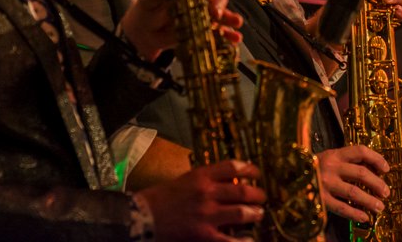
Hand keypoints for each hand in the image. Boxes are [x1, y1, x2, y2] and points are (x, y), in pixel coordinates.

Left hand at [120, 0, 243, 59]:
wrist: (146, 33)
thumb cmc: (148, 10)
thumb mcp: (147, 2)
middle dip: (219, 2)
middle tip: (215, 12)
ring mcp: (205, 13)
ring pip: (222, 11)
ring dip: (230, 16)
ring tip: (236, 22)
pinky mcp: (206, 29)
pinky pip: (220, 31)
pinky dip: (228, 34)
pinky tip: (235, 38)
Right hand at [139, 160, 265, 240]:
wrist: (140, 217)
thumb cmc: (160, 199)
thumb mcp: (184, 181)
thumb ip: (205, 180)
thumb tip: (229, 182)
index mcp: (201, 176)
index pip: (233, 167)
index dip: (250, 170)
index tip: (257, 174)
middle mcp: (207, 193)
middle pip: (242, 191)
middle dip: (257, 195)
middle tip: (262, 198)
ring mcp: (206, 215)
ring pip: (242, 213)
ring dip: (255, 214)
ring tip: (258, 215)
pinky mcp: (204, 236)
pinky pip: (231, 240)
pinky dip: (244, 241)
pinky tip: (249, 240)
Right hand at [317, 145, 389, 222]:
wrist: (285, 178)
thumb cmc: (312, 168)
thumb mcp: (328, 158)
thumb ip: (346, 161)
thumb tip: (373, 169)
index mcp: (334, 154)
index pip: (360, 151)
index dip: (376, 158)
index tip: (386, 168)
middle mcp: (330, 166)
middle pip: (361, 173)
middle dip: (377, 183)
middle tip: (386, 192)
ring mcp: (325, 183)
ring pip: (354, 191)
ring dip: (370, 200)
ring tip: (380, 207)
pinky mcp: (320, 199)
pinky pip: (342, 207)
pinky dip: (355, 213)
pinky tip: (365, 217)